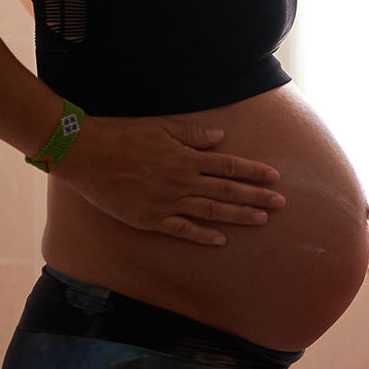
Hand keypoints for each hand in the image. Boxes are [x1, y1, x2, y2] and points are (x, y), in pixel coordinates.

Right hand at [53, 115, 285, 245]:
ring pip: (210, 212)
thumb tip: (221, 137)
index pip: (228, 166)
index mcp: (185, 157)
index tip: (274, 177)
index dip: (252, 172)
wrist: (88, 155)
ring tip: (261, 221)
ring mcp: (167, 202)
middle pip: (226, 191)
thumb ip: (192, 135)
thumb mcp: (161, 127)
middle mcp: (181, 181)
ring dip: (238, 217)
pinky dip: (202, 235)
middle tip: (280, 204)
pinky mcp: (150, 219)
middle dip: (256, 197)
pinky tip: (220, 240)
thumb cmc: (123, 135)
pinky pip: (182, 229)